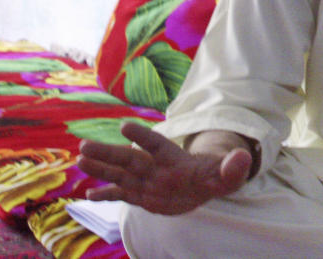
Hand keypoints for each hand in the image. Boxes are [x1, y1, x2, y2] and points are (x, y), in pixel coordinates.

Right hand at [77, 122, 252, 214]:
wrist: (204, 187)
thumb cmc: (215, 176)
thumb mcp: (228, 175)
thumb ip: (233, 168)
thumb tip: (242, 157)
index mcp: (175, 158)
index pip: (157, 144)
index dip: (143, 135)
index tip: (125, 126)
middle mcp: (156, 167)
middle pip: (130, 158)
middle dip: (108, 153)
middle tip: (84, 146)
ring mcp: (147, 181)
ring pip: (120, 174)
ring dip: (100, 168)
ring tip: (80, 161)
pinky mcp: (142, 196)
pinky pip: (121, 194)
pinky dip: (105, 194)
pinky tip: (86, 194)